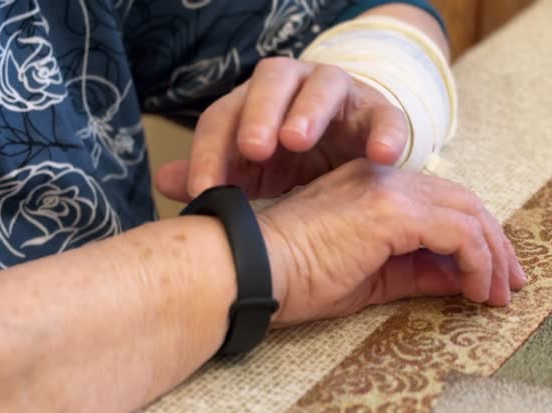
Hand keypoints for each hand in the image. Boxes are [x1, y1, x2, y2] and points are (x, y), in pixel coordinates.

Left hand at [155, 57, 407, 201]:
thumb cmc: (293, 161)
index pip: (223, 118)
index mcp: (252, 105)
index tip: (204, 189)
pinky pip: (386, 116)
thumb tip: (165, 181)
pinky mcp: (379, 111)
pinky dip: (385, 132)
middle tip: (252, 148)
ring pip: (323, 86)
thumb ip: (218, 173)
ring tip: (298, 140)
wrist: (350, 147)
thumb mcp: (254, 171)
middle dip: (258, 114)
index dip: (209, 151)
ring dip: (309, 111)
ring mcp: (337, 93)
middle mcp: (292, 88)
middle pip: (269, 84)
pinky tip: (383, 157)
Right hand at [258, 159, 526, 325]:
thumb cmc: (295, 278)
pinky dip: (476, 260)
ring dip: (491, 255)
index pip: (440, 203)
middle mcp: (384, 179)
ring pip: (467, 212)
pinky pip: (456, 230)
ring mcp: (387, 190)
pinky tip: (477, 289)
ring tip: (497, 294)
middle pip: (463, 202)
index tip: (488, 276)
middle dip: (495, 244)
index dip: (473, 238)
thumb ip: (415, 272)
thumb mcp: (369, 279)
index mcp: (373, 189)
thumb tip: (458, 281)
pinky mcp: (390, 210)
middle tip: (510, 283)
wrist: (251, 270)